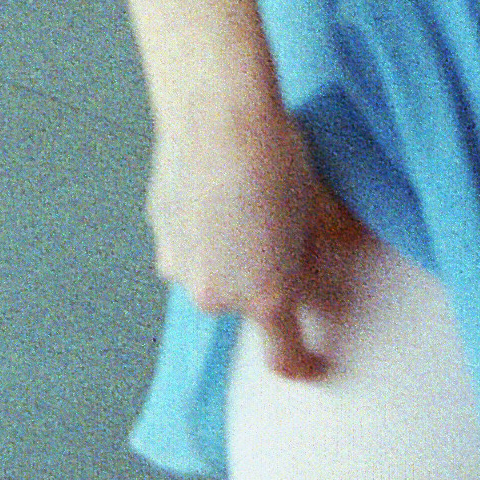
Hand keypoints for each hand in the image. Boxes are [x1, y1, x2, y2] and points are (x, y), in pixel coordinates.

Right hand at [147, 100, 353, 381]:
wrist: (218, 113)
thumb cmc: (275, 158)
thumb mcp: (315, 211)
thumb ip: (316, 251)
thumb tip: (321, 257)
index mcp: (267, 295)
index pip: (283, 355)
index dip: (299, 364)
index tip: (308, 365)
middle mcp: (218, 294)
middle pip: (244, 305)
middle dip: (258, 280)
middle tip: (275, 233)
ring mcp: (181, 267)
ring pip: (211, 277)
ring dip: (225, 257)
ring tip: (240, 204)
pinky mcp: (158, 235)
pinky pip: (186, 249)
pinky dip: (199, 233)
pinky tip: (212, 193)